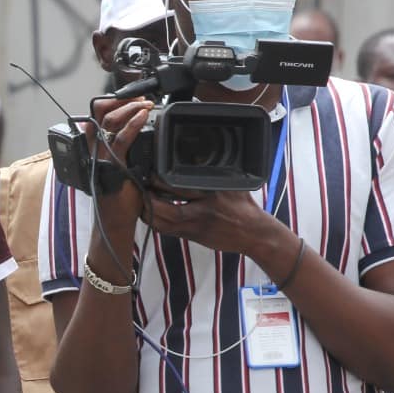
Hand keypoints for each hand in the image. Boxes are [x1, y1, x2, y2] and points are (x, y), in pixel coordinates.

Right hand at [85, 96, 154, 221]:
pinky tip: (144, 116)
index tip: (131, 98)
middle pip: (98, 111)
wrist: (113, 219)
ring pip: (109, 120)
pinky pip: (121, 138)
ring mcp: (99, 155)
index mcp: (90, 146)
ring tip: (145, 105)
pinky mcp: (112, 164)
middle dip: (121, 100)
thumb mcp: (116, 165)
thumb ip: (118, 148)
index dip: (112, 101)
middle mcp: (91, 147)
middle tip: (139, 99)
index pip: (96, 114)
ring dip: (130, 108)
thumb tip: (133, 131)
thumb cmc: (116, 195)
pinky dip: (133, 123)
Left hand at [142, 182, 280, 259]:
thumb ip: (214, 173)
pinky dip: (156, 222)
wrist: (254, 233)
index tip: (150, 173)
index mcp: (211, 195)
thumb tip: (198, 155)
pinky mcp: (192, 237)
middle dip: (149, 200)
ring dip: (148, 212)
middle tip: (139, 188)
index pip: (180, 187)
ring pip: (162, 223)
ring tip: (141, 200)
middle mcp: (201, 213)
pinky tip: (150, 213)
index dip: (160, 181)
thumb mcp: (232, 184)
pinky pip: (167, 231)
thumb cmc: (244, 207)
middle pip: (165, 210)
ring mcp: (194, 228)